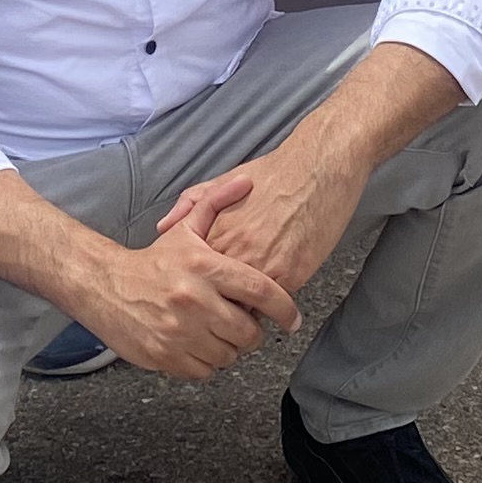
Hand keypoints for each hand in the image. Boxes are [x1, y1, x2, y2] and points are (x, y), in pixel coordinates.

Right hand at [70, 224, 305, 380]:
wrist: (105, 286)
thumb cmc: (153, 262)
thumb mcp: (185, 229)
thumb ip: (216, 203)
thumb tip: (247, 181)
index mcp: (204, 267)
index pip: (260, 290)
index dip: (284, 308)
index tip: (292, 318)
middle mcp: (194, 299)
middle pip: (248, 331)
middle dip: (251, 331)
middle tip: (242, 323)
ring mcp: (179, 331)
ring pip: (228, 355)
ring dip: (228, 348)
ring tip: (216, 332)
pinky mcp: (165, 355)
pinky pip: (205, 371)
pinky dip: (206, 362)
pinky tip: (198, 344)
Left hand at [156, 136, 366, 299]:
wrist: (318, 168)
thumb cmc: (274, 173)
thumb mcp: (225, 180)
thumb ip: (192, 204)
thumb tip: (163, 227)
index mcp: (215, 230)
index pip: (195, 275)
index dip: (199, 287)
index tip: (203, 293)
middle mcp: (233, 250)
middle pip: (215, 296)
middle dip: (218, 306)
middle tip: (225, 310)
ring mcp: (261, 264)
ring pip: (243, 308)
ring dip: (244, 313)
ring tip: (249, 314)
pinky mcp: (290, 273)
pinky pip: (272, 306)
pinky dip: (271, 309)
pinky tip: (274, 305)